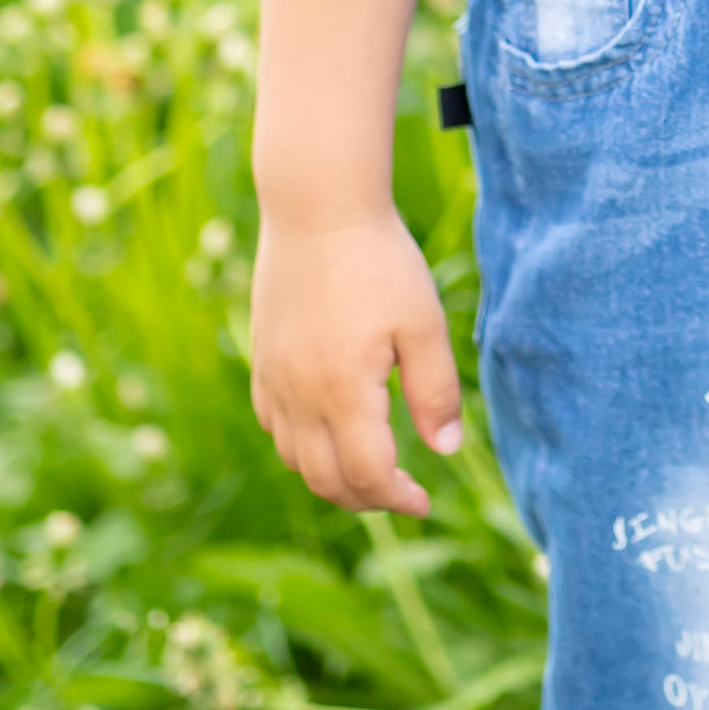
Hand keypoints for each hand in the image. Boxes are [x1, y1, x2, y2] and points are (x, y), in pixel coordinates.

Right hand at [249, 209, 464, 515]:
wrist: (317, 208)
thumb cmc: (380, 262)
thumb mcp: (424, 324)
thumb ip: (436, 393)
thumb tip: (446, 449)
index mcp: (343, 393)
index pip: (368, 476)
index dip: (398, 499)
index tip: (425, 501)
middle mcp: (299, 395)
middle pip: (326, 480)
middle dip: (367, 498)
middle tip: (402, 493)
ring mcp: (273, 378)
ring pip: (294, 459)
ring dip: (331, 477)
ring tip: (370, 468)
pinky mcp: (262, 359)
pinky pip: (275, 425)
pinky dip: (301, 446)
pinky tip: (329, 430)